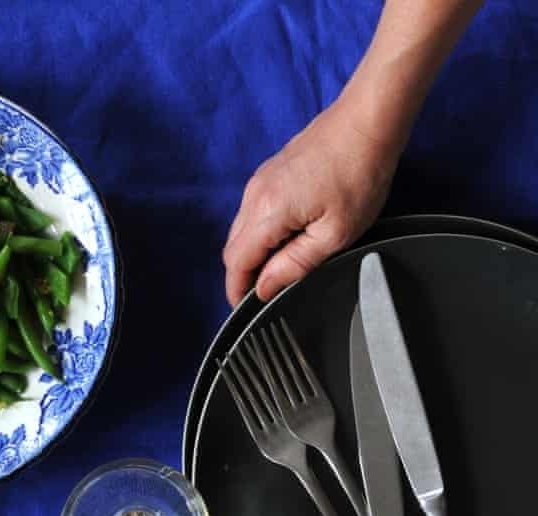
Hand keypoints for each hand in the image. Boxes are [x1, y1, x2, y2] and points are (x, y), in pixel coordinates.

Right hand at [222, 99, 402, 304]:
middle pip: (234, 248)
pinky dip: (261, 232)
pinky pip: (253, 212)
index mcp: (267, 213)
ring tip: (280, 266)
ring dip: (253, 252)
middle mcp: (254, 196)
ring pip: (242, 230)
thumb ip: (295, 264)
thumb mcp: (336, 233)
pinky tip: (287, 236)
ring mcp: (259, 182)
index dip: (237, 290)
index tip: (244, 308)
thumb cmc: (359, 173)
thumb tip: (265, 288)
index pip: (236, 263)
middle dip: (244, 274)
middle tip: (267, 292)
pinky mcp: (269, 174)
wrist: (366, 122)